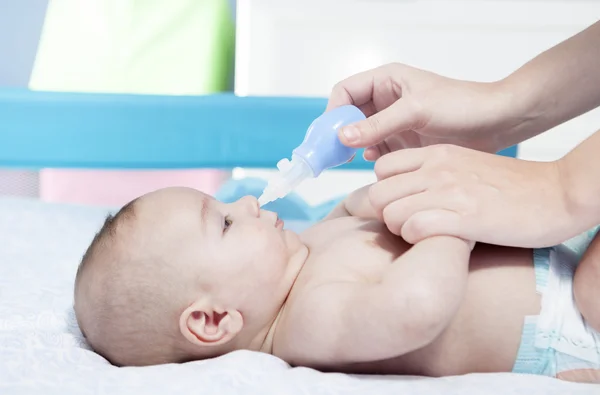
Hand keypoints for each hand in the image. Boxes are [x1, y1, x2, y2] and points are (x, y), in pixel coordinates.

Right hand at [327, 63, 515, 158]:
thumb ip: (378, 125)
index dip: (334, 112)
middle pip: (348, 114)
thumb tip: (343, 137)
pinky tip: (376, 162)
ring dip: (354, 146)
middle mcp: (385, 99)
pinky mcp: (402, 140)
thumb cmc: (462, 105)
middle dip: (339, 132)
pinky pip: (376, 148)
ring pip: (360, 134)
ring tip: (353, 159)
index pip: (345, 92)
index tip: (331, 136)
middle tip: (334, 154)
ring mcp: (393, 121)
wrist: (496, 123)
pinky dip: (371, 156)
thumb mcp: (416, 111)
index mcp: (386, 80)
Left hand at [368, 144, 575, 247]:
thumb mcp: (464, 165)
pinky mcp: (465, 217)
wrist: (557, 194)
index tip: (400, 204)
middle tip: (406, 225)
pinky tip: (436, 240)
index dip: (386, 190)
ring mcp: (449, 192)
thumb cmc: (511, 186)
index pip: (381, 168)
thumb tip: (405, 191)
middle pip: (377, 194)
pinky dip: (416, 240)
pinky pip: (413, 229)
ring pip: (390, 213)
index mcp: (437, 154)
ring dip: (400, 230)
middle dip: (385, 215)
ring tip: (422, 234)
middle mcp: (437, 169)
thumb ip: (433, 172)